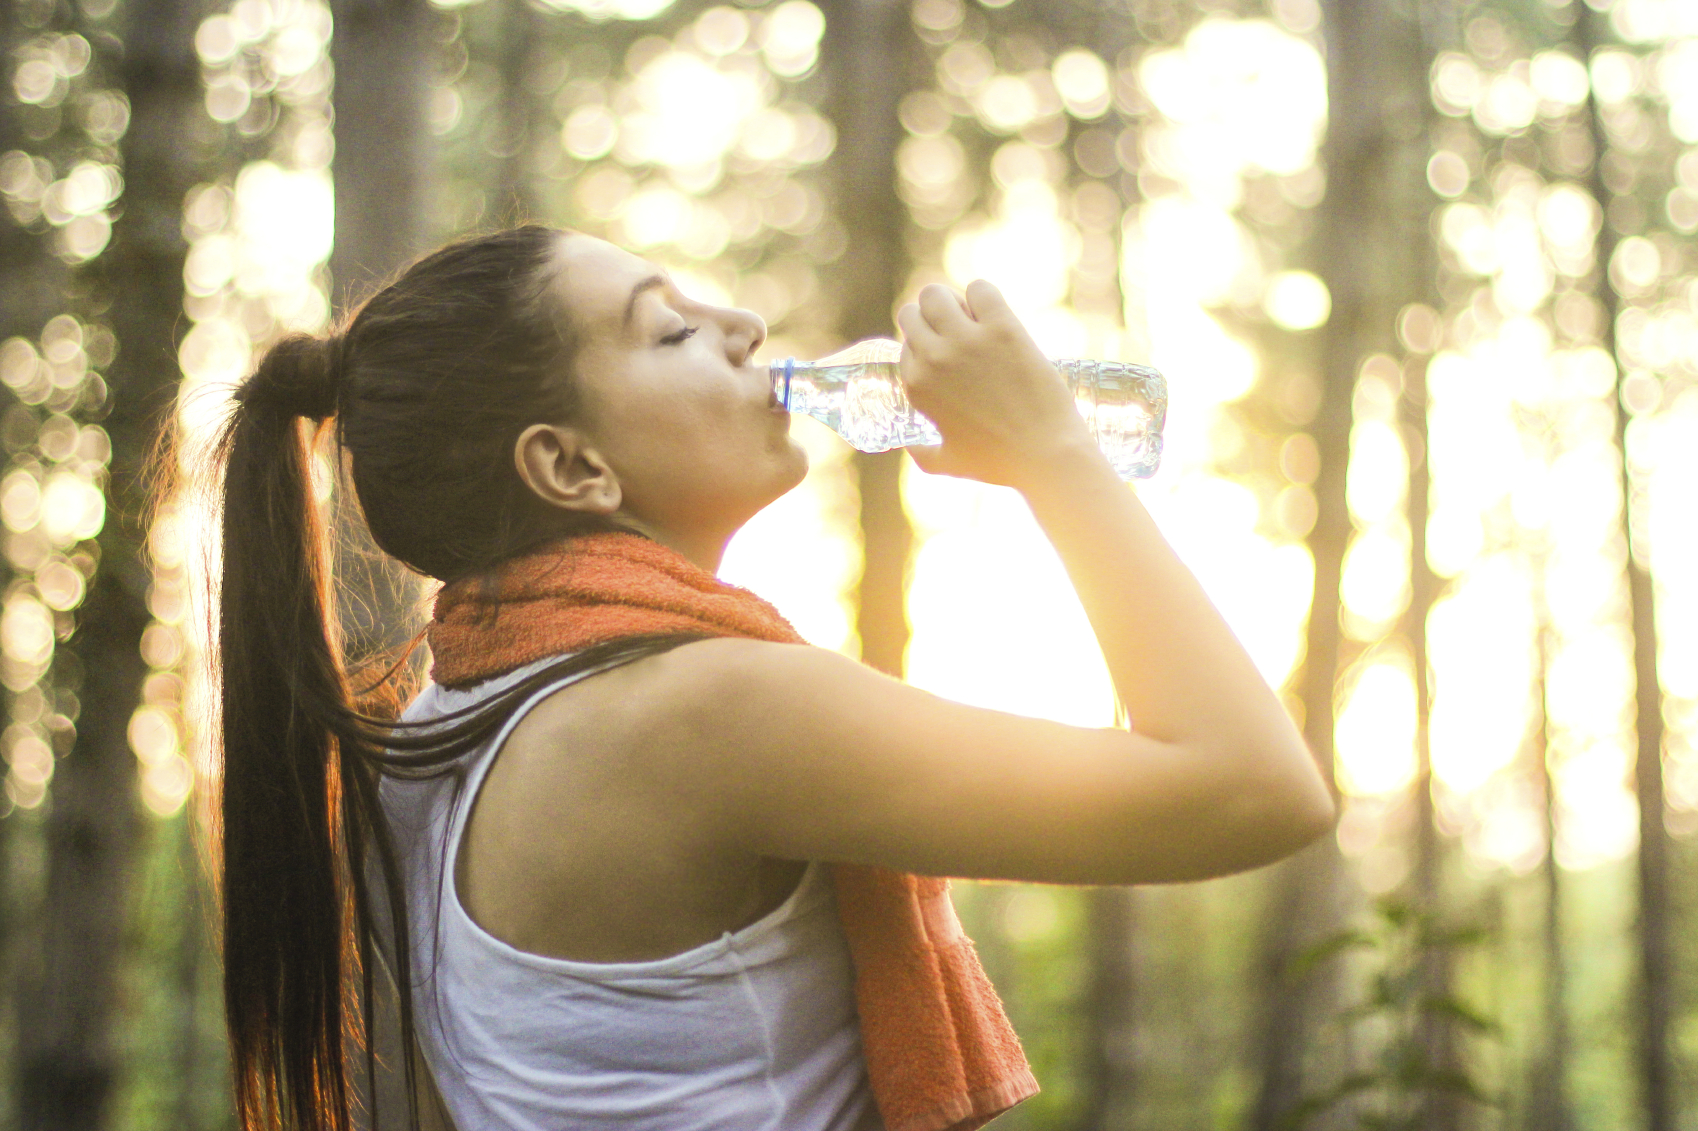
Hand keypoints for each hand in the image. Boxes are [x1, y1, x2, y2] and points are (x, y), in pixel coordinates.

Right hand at [894, 280, 1099, 488]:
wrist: (1045, 453)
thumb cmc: (998, 461)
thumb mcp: (947, 463)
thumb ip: (920, 453)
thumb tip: (908, 446)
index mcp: (918, 385)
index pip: (906, 344)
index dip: (924, 345)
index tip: (945, 351)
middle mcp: (935, 358)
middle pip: (913, 312)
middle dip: (930, 317)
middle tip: (956, 330)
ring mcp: (967, 340)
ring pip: (937, 294)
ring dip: (951, 301)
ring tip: (972, 318)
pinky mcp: (1003, 328)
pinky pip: (980, 288)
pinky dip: (983, 294)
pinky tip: (994, 313)